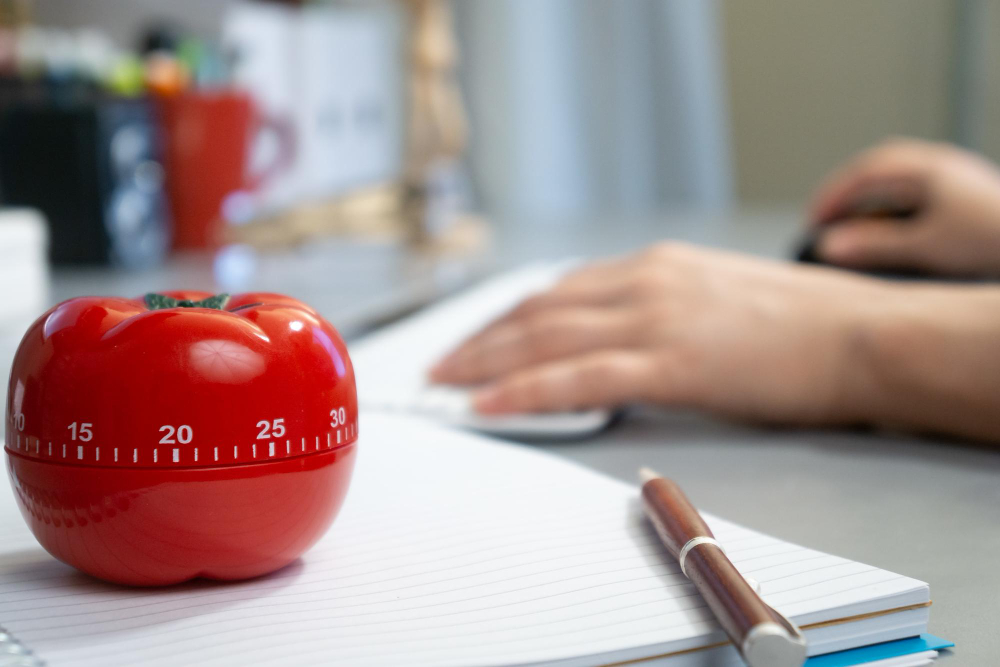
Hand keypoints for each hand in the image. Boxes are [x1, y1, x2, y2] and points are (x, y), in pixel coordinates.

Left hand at [430, 243, 894, 424]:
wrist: (862, 334)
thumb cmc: (802, 323)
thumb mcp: (718, 297)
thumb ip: (662, 308)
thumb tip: (619, 335)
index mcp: (655, 266)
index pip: (558, 291)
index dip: (507, 317)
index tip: (476, 337)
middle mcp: (645, 282)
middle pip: (538, 311)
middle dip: (481, 340)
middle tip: (439, 364)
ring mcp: (656, 319)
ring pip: (546, 339)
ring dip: (486, 364)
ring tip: (445, 384)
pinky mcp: (672, 362)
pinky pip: (580, 378)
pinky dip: (528, 392)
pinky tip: (489, 405)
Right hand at [808, 138, 999, 276]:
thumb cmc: (992, 245)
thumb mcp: (925, 248)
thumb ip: (873, 247)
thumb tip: (827, 247)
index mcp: (930, 168)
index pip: (866, 171)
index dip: (833, 195)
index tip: (813, 221)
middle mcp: (945, 165)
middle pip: (882, 168)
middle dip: (849, 192)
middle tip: (826, 218)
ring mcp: (960, 180)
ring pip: (902, 180)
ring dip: (874, 199)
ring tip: (855, 225)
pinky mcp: (971, 198)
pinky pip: (920, 193)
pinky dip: (896, 209)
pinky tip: (894, 232)